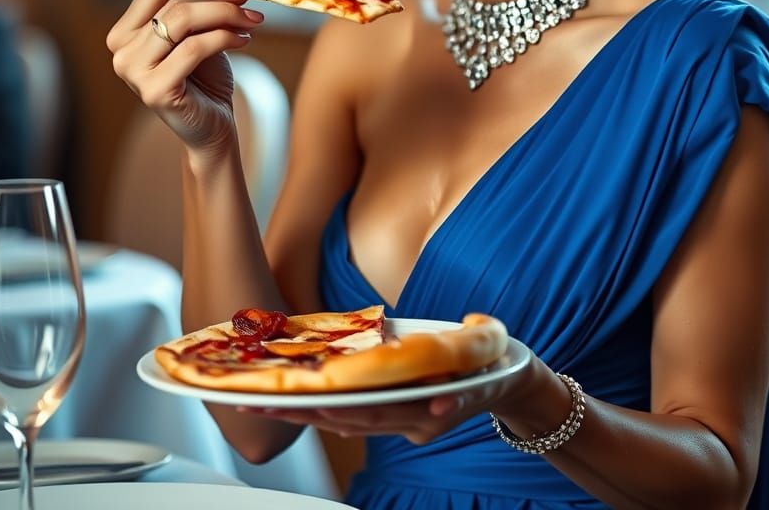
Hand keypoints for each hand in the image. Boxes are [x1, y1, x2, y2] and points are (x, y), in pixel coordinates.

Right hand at [106, 0, 264, 153]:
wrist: (211, 126)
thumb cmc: (206, 76)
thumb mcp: (210, 27)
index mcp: (127, 27)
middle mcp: (120, 48)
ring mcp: (133, 71)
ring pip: (183, 20)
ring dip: (226, 14)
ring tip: (252, 20)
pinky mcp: (154, 90)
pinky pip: (195, 48)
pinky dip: (226, 38)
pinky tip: (245, 40)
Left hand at [240, 357, 550, 445]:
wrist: (503, 381)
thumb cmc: (494, 359)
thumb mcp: (491, 345)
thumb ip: (476, 347)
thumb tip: (443, 385)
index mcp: (432, 410)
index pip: (382, 411)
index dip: (346, 407)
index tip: (316, 402)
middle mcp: (411, 424)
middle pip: (352, 420)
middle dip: (307, 411)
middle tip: (266, 402)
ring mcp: (401, 422)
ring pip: (346, 421)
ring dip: (305, 412)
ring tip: (264, 401)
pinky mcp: (394, 415)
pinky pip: (352, 415)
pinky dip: (322, 408)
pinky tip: (294, 400)